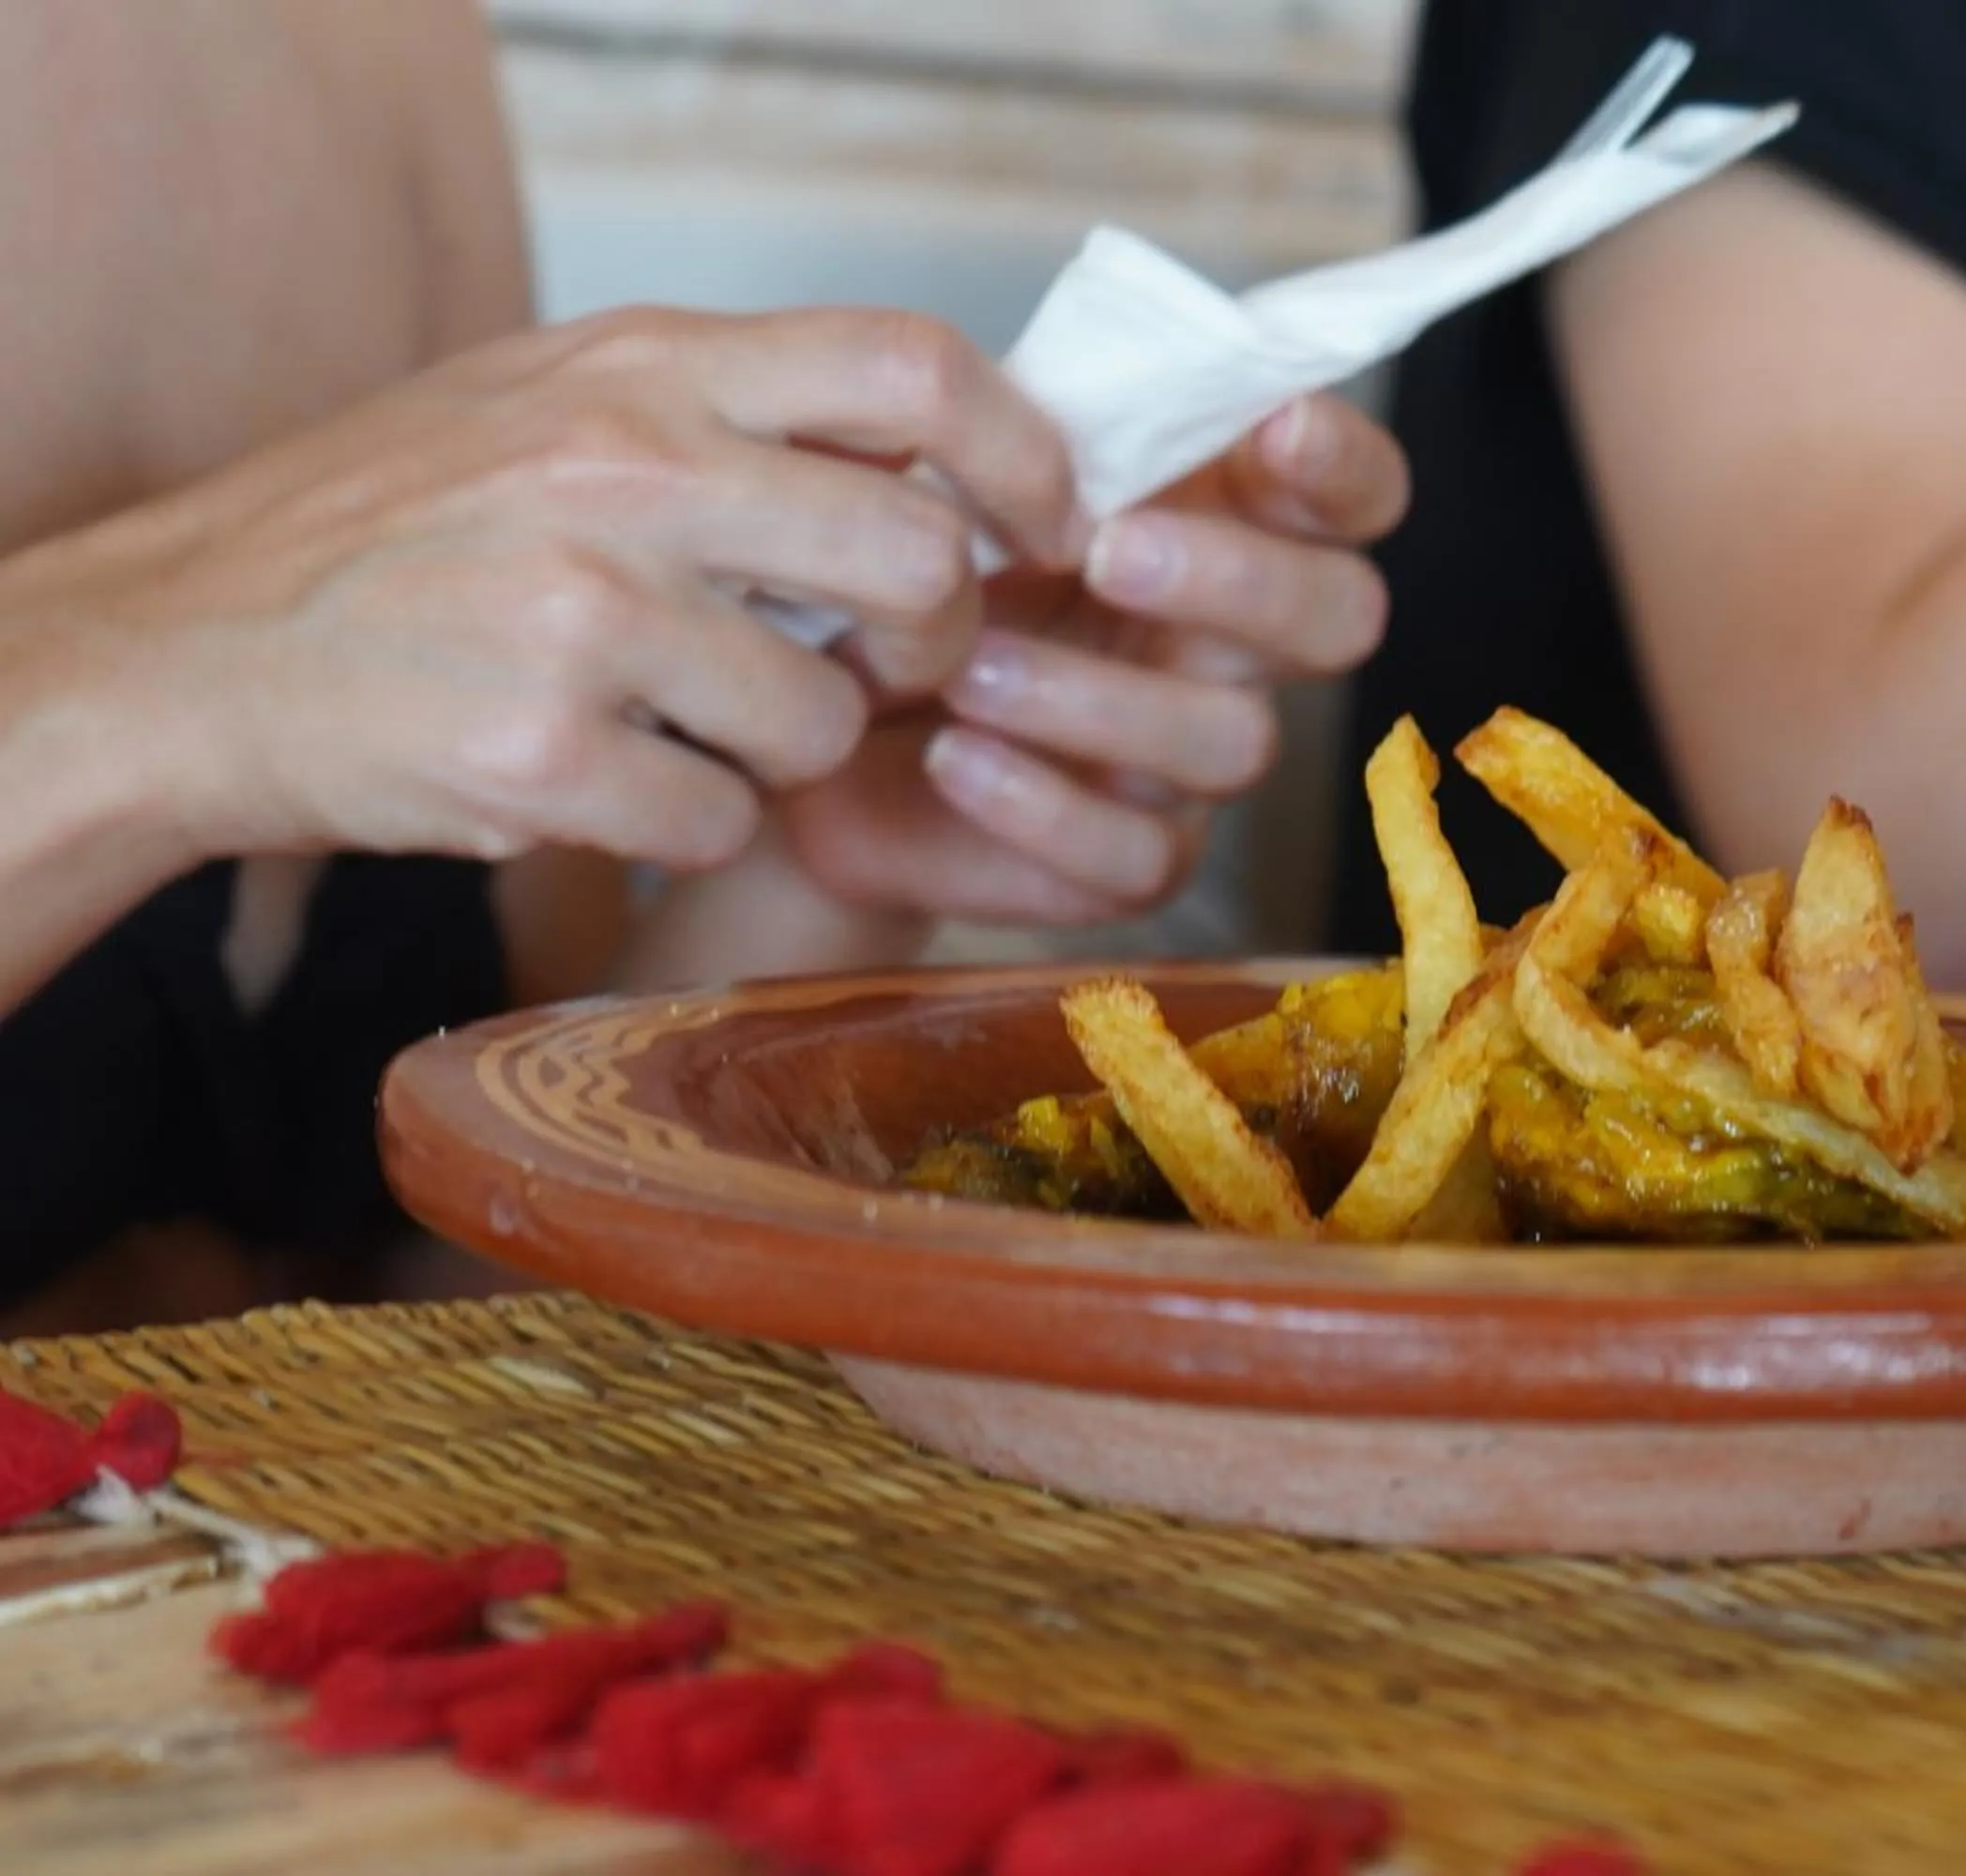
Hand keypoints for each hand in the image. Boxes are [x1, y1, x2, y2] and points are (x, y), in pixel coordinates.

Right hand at [2, 305, 1084, 872]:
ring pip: (821, 723)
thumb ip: (731, 415)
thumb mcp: (555, 403)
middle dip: (933, 645)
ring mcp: (581, 614)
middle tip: (884, 673)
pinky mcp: (539, 754)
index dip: (1024, 456)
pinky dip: (682, 824)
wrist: (188, 651)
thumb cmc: (395, 529)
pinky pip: (717, 820)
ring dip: (784, 754)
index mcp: (644, 368)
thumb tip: (936, 465)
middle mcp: (624, 471)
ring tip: (683, 726)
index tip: (1051, 528)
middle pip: (918, 563)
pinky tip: (605, 783)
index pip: (913, 370)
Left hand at [776, 392, 1409, 923]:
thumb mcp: (977, 464)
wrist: (816, 706)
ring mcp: (1193, 760)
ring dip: (1097, 697)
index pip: (1354, 495)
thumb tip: (1100, 376)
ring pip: (1233, 740)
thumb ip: (1057, 421)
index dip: (1341, 463)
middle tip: (1106, 549)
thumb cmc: (919, 561)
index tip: (1273, 429)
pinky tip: (952, 757)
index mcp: (1227, 524)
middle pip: (1340, 618)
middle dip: (1241, 578)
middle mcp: (1236, 644)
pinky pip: (1136, 854)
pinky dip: (1040, 805)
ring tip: (966, 665)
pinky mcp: (1129, 860)